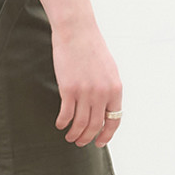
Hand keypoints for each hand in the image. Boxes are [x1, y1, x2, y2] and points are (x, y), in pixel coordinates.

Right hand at [51, 22, 121, 147]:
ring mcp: (85, 92)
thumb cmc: (91, 48)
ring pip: (80, 123)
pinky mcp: (68, 89)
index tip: (99, 142)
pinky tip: (59, 124)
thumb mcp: (109, 69)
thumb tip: (105, 107)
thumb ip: (108, 89)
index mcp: (115, 89)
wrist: (76, 31)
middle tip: (80, 142)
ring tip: (69, 137)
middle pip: (96, 125)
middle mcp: (102, 93)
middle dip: (88, 138)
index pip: (114, 120)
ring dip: (74, 134)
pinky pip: (66, 114)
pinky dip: (62, 123)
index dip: (106, 135)